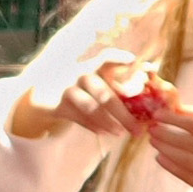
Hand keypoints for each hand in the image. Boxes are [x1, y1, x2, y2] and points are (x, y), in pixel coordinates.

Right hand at [13, 48, 164, 141]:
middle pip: (105, 93)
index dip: (120, 59)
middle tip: (138, 129)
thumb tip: (150, 81)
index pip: (107, 58)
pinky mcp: (58, 104)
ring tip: (119, 133)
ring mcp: (68, 89)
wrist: (43, 94)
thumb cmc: (79, 88)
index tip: (135, 62)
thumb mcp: (95, 80)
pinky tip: (103, 133)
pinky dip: (91, 125)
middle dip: (123, 113)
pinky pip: (78, 117)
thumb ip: (117, 83)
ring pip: (90, 107)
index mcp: (94, 67)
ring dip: (107, 121)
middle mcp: (81, 75)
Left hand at [142, 105, 192, 191]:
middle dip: (167, 135)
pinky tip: (159, 157)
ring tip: (153, 141)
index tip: (157, 114)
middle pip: (190, 142)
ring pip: (186, 159)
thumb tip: (175, 106)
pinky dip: (169, 165)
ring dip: (166, 149)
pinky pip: (184, 175)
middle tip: (152, 129)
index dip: (174, 119)